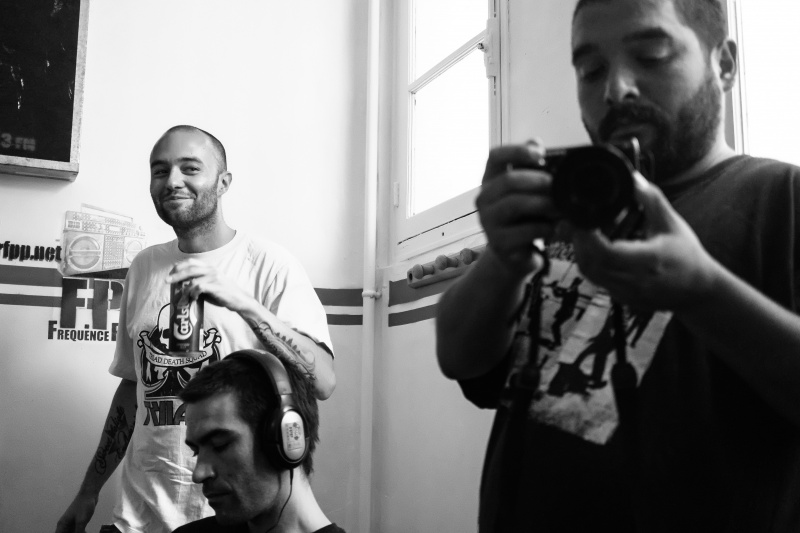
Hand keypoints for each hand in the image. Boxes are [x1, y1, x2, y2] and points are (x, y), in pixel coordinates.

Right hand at [55, 492, 97, 532]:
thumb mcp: (81, 521)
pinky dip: (81, 532)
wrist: (89, 494)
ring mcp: (71, 523)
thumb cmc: (84, 505)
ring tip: (84, 532)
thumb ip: (78, 532)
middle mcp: (65, 525)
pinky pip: (77, 530)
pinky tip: (86, 532)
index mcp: (62, 525)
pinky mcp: (78, 521)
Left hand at [166, 259, 254, 312]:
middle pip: (190, 269)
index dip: (179, 266)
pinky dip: (193, 294)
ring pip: (193, 280)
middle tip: (167, 281)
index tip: (171, 273)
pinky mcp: (217, 287)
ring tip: (182, 300)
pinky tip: (193, 299)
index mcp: (210, 268)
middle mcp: (212, 270)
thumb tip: (183, 287)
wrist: (239, 300)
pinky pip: (200, 288)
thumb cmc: (224, 294)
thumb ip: (199, 283)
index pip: (191, 262)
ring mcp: (215, 278)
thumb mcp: (211, 285)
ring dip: (184, 291)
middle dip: (176, 275)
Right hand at [476, 141, 559, 276]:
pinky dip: (543, 227)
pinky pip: (523, 231)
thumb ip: (531, 167)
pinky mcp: (499, 243)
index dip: (516, 151)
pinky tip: (555, 228)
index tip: (541, 154)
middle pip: (507, 180)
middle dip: (536, 180)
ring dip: (542, 203)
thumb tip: (536, 142)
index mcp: (491, 180)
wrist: (516, 256)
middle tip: (557, 184)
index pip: (495, 157)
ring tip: (560, 207)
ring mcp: (488, 222)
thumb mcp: (528, 192)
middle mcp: (484, 199)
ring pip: (513, 205)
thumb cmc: (525, 218)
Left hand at [569, 172, 717, 309]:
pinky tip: (596, 248)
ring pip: (589, 273)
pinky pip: (597, 279)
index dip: (588, 236)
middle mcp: (634, 281)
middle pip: (590, 263)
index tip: (584, 218)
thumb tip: (633, 178)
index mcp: (648, 261)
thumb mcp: (672, 224)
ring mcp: (626, 293)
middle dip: (580, 241)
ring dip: (582, 252)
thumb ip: (652, 200)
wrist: (699, 291)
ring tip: (586, 232)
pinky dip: (591, 262)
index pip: (605, 252)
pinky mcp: (621, 298)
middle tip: (580, 222)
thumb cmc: (687, 256)